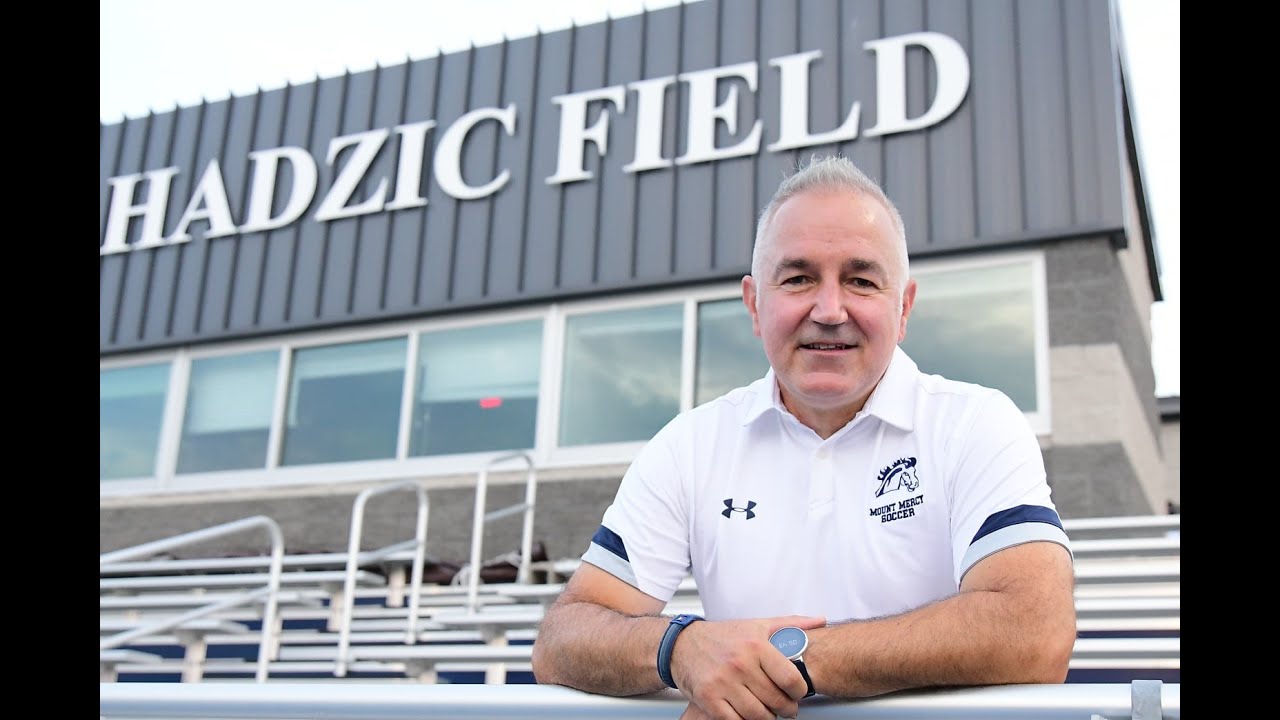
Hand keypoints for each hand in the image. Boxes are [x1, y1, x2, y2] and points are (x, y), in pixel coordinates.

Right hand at [672, 615, 824, 719]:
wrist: (682, 644)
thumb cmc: (722, 636)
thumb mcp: (757, 625)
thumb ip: (790, 625)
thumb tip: (821, 621)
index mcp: (756, 645)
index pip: (791, 679)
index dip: (799, 692)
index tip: (796, 693)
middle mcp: (740, 663)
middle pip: (776, 701)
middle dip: (786, 709)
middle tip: (785, 707)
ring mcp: (723, 682)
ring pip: (758, 715)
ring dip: (767, 717)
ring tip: (767, 710)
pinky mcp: (709, 698)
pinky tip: (746, 712)